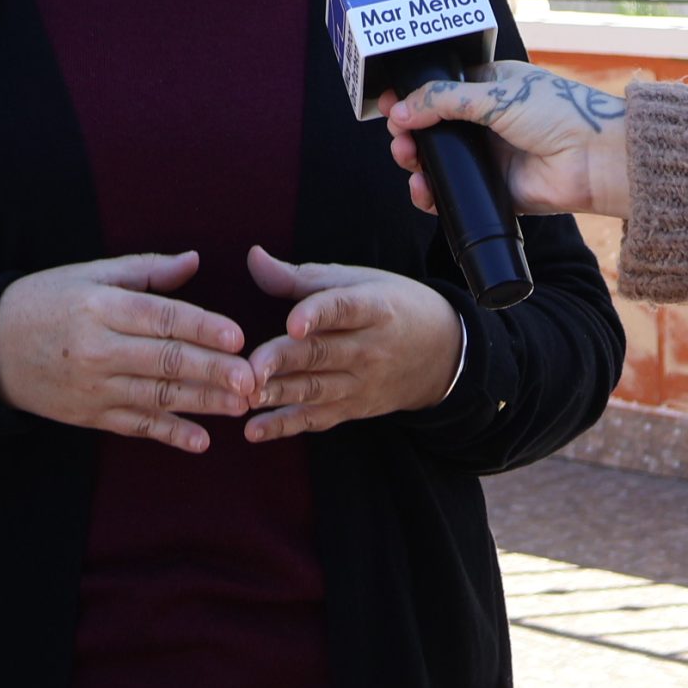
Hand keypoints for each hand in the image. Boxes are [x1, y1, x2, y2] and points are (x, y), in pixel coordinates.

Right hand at [0, 251, 257, 452]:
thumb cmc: (44, 302)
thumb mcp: (87, 275)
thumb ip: (145, 270)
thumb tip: (194, 261)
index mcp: (100, 307)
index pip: (161, 316)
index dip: (202, 327)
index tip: (237, 336)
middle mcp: (98, 349)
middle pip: (165, 360)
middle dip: (212, 371)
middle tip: (251, 378)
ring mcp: (94, 387)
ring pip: (158, 395)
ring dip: (202, 403)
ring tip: (240, 406)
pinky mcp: (90, 416)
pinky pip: (136, 426)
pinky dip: (169, 434)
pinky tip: (201, 440)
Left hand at [242, 247, 462, 440]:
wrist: (442, 352)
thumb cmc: (390, 305)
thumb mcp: (356, 281)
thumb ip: (300, 276)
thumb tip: (254, 257)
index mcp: (373, 308)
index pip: (344, 309)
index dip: (318, 314)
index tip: (293, 323)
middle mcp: (368, 349)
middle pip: (322, 354)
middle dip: (283, 362)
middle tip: (248, 368)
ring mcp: (361, 383)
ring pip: (316, 389)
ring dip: (279, 395)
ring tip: (245, 396)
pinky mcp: (353, 408)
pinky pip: (317, 419)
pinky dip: (285, 425)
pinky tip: (254, 430)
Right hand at [380, 60, 631, 221]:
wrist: (597, 158)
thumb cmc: (559, 113)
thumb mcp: (496, 94)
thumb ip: (444, 100)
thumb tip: (399, 111)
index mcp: (490, 88)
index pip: (439, 90)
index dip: (412, 98)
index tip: (388, 105)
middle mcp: (486, 122)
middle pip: (431, 128)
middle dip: (408, 134)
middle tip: (399, 138)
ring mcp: (489, 157)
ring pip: (439, 162)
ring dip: (416, 163)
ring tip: (409, 162)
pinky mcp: (493, 190)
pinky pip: (454, 194)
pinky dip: (433, 195)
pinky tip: (423, 191)